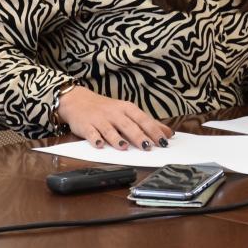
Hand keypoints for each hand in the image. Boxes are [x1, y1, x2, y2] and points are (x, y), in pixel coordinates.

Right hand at [57, 86, 173, 150]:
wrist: (78, 100)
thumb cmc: (107, 109)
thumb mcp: (128, 112)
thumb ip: (147, 123)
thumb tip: (169, 133)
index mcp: (127, 109)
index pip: (143, 120)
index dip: (154, 131)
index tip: (163, 141)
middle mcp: (115, 113)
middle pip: (128, 125)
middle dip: (138, 136)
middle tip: (147, 147)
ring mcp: (100, 119)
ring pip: (110, 129)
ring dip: (117, 138)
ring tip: (124, 147)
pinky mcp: (86, 125)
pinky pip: (91, 132)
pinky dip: (95, 138)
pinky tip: (99, 144)